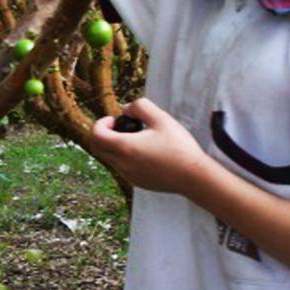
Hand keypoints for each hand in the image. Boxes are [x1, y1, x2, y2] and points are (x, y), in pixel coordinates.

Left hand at [89, 96, 212, 195]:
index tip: (116, 119)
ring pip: (110, 158)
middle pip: (98, 148)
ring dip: (116, 146)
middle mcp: (122, 164)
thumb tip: (126, 109)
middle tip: (123, 127)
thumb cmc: (179, 147)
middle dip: (105, 134)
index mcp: (124, 147)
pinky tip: (147, 152)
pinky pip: (122, 168)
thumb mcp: (161, 118)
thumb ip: (140, 107)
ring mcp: (128, 176)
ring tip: (139, 138)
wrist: (194, 177)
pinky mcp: (137, 182)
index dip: (101, 123)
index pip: (95, 135)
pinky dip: (126, 157)